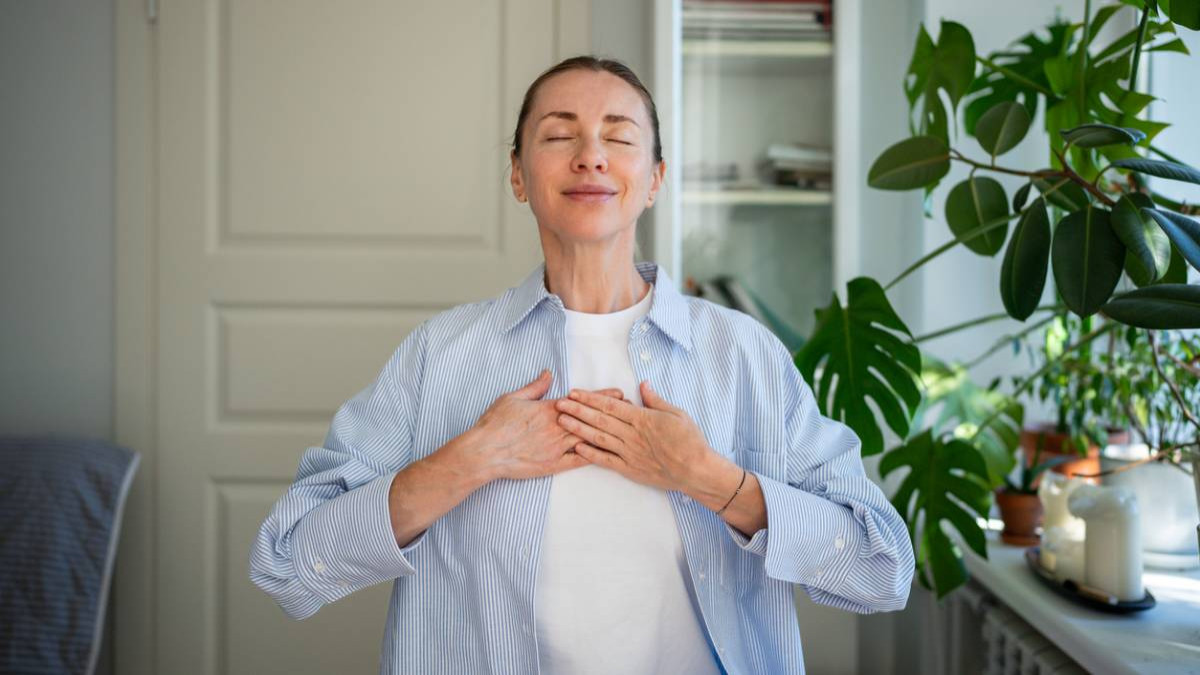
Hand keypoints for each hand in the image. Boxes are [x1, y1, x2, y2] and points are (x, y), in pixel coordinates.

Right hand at [469, 369, 625, 481]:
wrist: (484, 452)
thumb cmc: (495, 424)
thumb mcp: (513, 398)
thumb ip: (534, 387)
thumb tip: (548, 374)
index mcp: (549, 409)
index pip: (581, 400)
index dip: (602, 396)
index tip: (619, 393)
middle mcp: (557, 427)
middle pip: (591, 419)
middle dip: (612, 414)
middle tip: (633, 410)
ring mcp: (557, 448)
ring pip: (588, 439)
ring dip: (608, 433)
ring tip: (626, 430)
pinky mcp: (553, 465)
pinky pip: (578, 461)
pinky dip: (593, 457)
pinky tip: (608, 455)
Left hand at [554, 380, 711, 491]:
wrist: (696, 470)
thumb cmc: (690, 441)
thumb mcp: (676, 413)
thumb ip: (655, 400)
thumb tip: (642, 385)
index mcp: (642, 419)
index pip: (610, 406)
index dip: (590, 398)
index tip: (574, 393)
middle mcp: (632, 435)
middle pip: (599, 420)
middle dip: (577, 410)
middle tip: (559, 403)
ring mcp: (629, 453)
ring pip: (599, 438)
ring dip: (578, 428)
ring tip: (562, 421)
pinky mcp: (630, 469)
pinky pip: (606, 460)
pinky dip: (591, 454)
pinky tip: (577, 447)